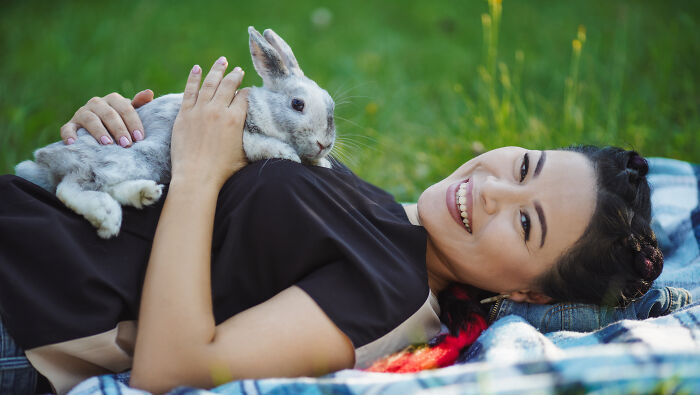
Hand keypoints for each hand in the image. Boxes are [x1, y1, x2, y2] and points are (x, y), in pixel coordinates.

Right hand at [60, 89, 153, 146]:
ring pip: (90, 120)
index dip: (133, 123)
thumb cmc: (121, 121)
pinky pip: (67, 128)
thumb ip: (139, 104)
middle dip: (119, 129)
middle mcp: (97, 103)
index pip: (126, 108)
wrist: (100, 129)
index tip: (139, 138)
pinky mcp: (71, 124)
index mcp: (114, 99)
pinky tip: (73, 143)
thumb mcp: (130, 113)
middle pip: (109, 114)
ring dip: (99, 132)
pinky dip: (69, 135)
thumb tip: (149, 93)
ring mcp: (82, 113)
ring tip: (107, 144)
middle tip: (126, 144)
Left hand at [170, 56, 248, 188]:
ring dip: (217, 70)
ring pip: (210, 83)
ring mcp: (199, 111)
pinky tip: (197, 69)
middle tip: (238, 70)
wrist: (196, 177)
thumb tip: (265, 139)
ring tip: (222, 61)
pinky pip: (189, 91)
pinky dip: (193, 78)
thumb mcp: (245, 156)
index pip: (244, 97)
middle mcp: (218, 110)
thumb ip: (253, 142)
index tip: (248, 89)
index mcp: (235, 119)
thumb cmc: (223, 172)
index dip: (247, 91)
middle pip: (229, 85)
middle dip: (235, 76)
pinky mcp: (184, 114)